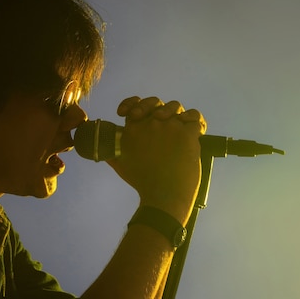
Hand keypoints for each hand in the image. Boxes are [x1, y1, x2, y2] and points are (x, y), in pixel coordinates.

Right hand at [108, 96, 206, 223]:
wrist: (163, 196)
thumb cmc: (142, 183)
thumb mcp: (119, 165)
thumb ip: (110, 152)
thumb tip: (103, 148)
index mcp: (133, 128)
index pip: (134, 105)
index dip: (135, 104)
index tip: (135, 113)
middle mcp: (151, 122)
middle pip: (156, 102)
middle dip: (158, 107)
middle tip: (160, 118)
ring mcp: (170, 126)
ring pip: (176, 107)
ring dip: (177, 114)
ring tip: (178, 124)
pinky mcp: (188, 133)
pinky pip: (194, 120)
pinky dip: (196, 124)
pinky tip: (195, 131)